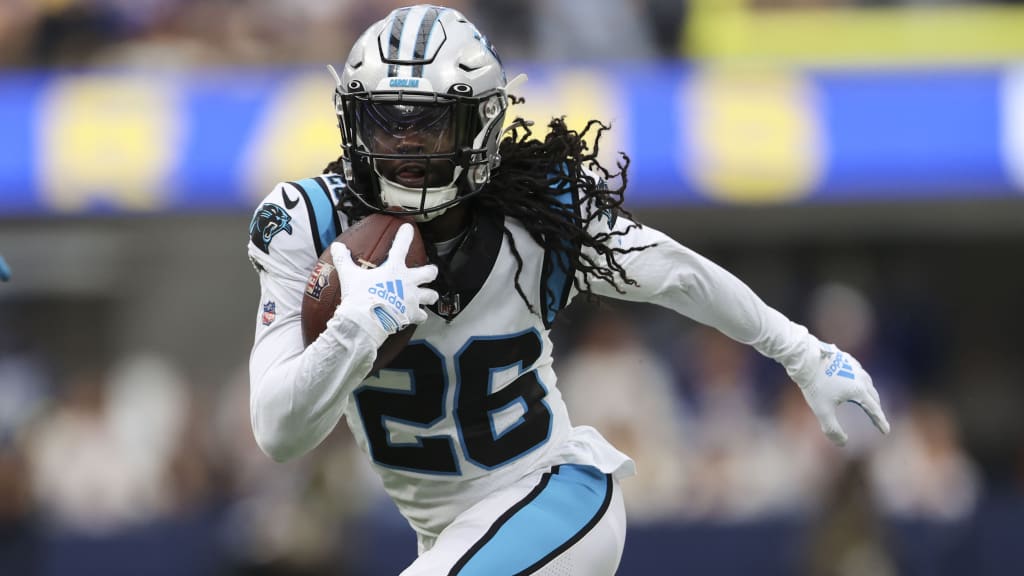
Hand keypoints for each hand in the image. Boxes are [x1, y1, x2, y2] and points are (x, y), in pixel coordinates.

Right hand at [330, 223, 438, 345]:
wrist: (366, 321)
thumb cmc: (359, 297)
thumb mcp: (349, 276)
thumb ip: (344, 260)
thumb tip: (337, 246)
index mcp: (394, 269)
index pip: (401, 245)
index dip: (405, 234)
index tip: (408, 228)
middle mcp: (407, 281)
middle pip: (429, 272)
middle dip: (430, 271)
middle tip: (430, 271)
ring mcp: (412, 298)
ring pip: (430, 295)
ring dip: (429, 295)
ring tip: (428, 296)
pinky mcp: (413, 314)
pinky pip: (422, 315)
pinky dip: (420, 316)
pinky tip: (417, 316)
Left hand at [793, 340, 890, 445]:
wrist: (805, 358)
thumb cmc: (814, 385)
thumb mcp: (822, 410)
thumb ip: (832, 429)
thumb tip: (843, 443)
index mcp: (858, 390)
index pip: (874, 410)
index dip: (880, 422)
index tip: (886, 431)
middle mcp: (861, 377)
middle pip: (873, 396)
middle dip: (876, 409)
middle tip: (877, 419)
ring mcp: (855, 366)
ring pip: (868, 383)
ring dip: (870, 394)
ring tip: (868, 402)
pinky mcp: (847, 358)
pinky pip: (859, 372)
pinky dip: (861, 382)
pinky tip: (855, 382)